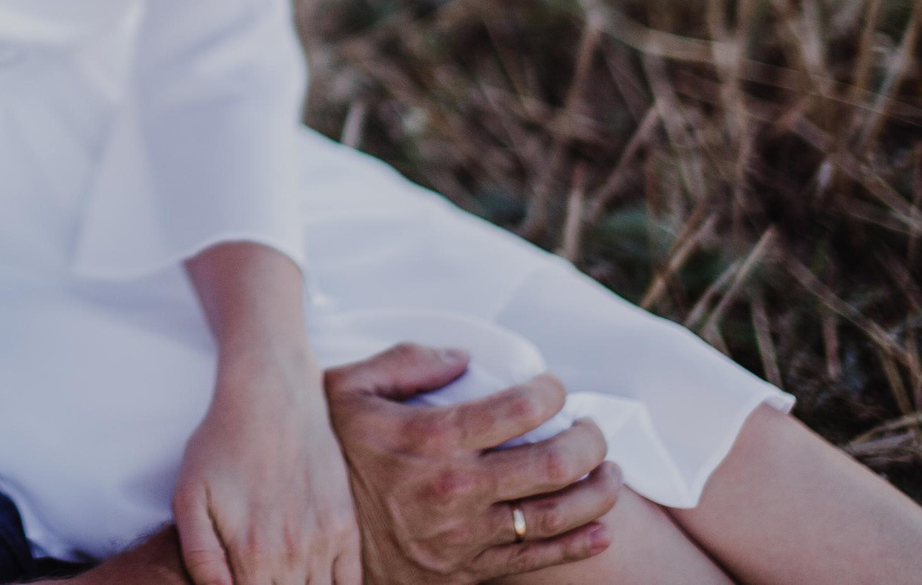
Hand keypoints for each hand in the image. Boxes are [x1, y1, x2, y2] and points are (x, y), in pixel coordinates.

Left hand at [176, 347, 361, 584]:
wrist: (273, 396)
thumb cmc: (223, 444)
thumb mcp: (189, 496)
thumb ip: (200, 557)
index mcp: (252, 556)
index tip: (241, 578)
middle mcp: (292, 556)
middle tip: (261, 572)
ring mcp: (324, 542)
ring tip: (281, 575)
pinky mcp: (346, 527)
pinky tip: (315, 578)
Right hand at [322, 345, 619, 584]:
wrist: (312, 534)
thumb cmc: (332, 453)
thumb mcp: (347, 389)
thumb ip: (406, 361)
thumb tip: (463, 356)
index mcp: (432, 438)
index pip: (520, 409)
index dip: (551, 392)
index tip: (554, 387)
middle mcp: (456, 488)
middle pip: (554, 463)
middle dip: (589, 440)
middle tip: (592, 428)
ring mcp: (466, 535)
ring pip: (557, 514)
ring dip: (598, 491)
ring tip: (609, 471)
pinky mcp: (468, 570)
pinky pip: (539, 560)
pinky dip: (581, 544)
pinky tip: (602, 526)